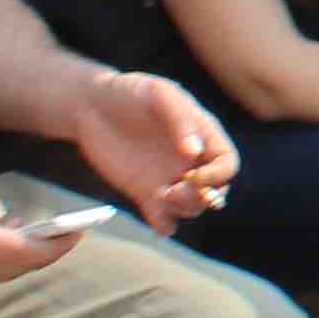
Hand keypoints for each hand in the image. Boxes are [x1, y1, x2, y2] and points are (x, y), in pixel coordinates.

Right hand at [0, 173, 71, 297]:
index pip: (31, 251)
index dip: (60, 243)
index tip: (80, 230)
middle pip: (26, 265)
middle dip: (51, 249)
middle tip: (70, 231)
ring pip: (10, 273)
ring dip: (29, 256)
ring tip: (43, 234)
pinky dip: (8, 262)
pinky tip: (9, 244)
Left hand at [75, 70, 238, 232]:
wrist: (91, 106)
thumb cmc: (129, 92)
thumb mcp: (158, 93)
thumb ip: (180, 119)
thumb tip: (195, 153)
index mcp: (203, 134)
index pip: (227, 163)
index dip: (218, 175)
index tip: (195, 176)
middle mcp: (191, 160)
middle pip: (215, 191)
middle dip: (201, 196)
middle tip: (174, 190)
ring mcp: (168, 178)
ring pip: (191, 207)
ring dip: (183, 209)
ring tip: (161, 196)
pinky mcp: (145, 192)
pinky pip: (163, 218)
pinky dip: (164, 225)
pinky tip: (156, 219)